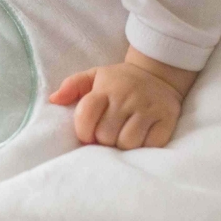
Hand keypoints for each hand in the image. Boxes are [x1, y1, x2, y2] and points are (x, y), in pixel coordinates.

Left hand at [48, 47, 196, 149]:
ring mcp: (148, 108)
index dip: (83, 131)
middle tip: (108, 135)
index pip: (86, 115)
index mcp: (105, 89)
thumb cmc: (120, 81)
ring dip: (122, 145)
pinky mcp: (166, 119)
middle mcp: (127, 98)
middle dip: (103, 140)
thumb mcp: (95, 76)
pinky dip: (144, 146)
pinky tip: (141, 137)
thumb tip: (53, 99)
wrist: (159, 74)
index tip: (87, 134)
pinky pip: (151, 144)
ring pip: (127, 142)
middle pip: (106, 134)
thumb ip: (72, 86)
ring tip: (123, 136)